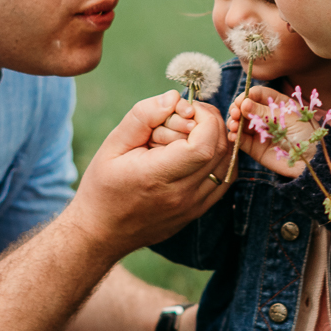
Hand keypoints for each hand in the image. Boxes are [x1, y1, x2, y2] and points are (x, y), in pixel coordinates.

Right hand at [65, 90, 230, 256]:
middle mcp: (181, 196)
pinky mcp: (198, 211)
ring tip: (188, 133)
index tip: (185, 110)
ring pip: (228, 164)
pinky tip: (196, 150)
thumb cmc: (102, 186)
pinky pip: (225, 179)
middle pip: (220, 150)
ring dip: (216, 139)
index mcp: (157, 177)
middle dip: (210, 123)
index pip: (203, 145)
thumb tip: (173, 98)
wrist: (101, 232)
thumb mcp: (112, 145)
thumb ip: (142, 116)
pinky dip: (219, 158)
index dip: (203, 119)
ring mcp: (193, 207)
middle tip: (186, 117)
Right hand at [228, 86, 315, 178]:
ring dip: (233, 121)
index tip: (242, 101)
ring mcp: (258, 131)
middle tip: (236, 113)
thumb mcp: (285, 118)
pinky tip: (233, 135)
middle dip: (237, 108)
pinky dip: (233, 136)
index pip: (257, 94)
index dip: (247, 95)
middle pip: (245, 106)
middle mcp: (265, 115)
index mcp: (276, 103)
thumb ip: (263, 111)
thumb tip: (243, 103)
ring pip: (239, 122)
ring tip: (234, 125)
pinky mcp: (254, 146)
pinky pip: (240, 139)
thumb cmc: (304, 134)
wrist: (310, 160)